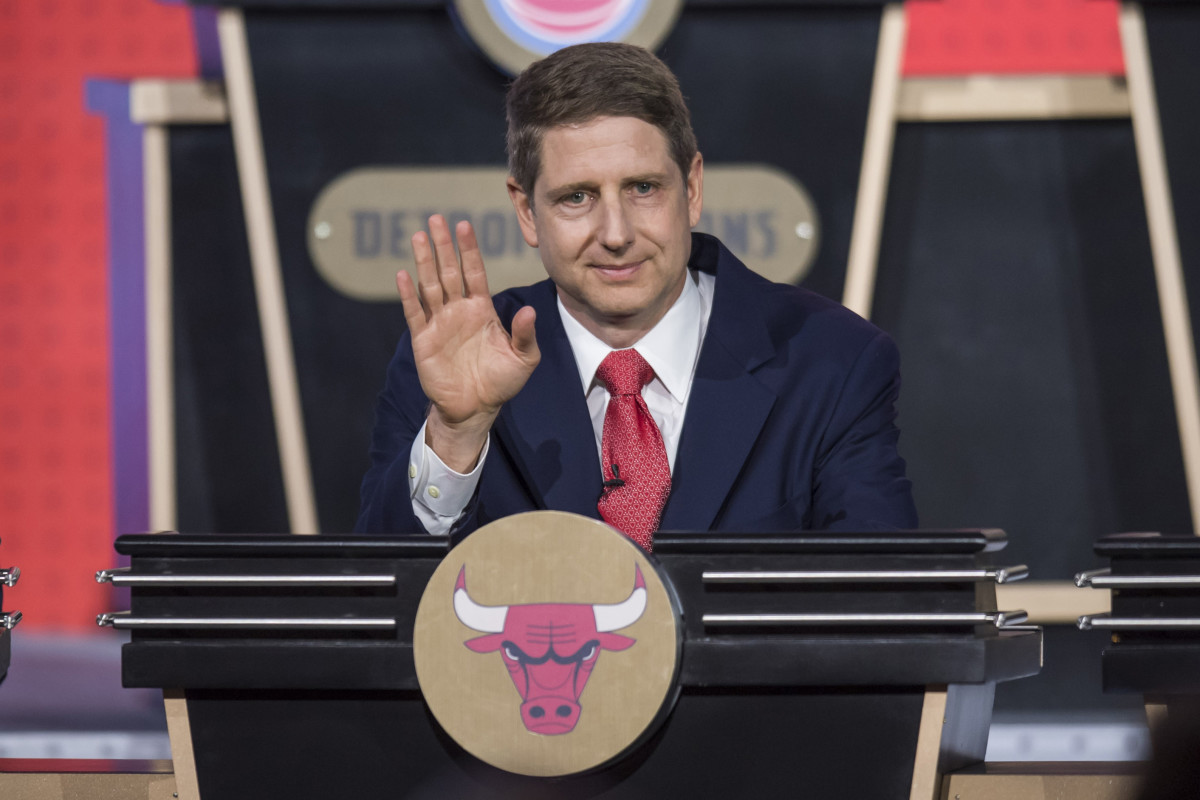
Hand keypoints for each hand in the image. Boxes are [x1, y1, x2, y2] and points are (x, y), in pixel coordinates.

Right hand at [397, 215, 539, 471]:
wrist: (475, 409)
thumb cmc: (501, 383)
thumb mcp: (523, 359)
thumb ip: (525, 334)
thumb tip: (529, 310)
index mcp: (482, 310)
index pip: (474, 272)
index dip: (469, 250)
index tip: (464, 225)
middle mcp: (459, 311)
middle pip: (449, 272)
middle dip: (443, 246)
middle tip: (436, 219)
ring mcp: (439, 324)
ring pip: (430, 286)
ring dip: (424, 262)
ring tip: (419, 236)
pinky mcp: (423, 340)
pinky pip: (414, 313)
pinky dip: (408, 295)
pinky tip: (403, 275)